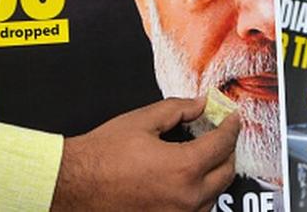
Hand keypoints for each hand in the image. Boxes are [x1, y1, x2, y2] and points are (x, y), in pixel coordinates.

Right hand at [50, 97, 240, 211]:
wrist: (73, 185)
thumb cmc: (102, 155)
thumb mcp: (143, 121)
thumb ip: (179, 109)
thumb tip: (202, 104)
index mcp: (184, 168)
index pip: (223, 144)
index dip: (231, 127)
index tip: (233, 119)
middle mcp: (186, 198)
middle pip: (226, 173)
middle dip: (227, 151)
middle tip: (221, 135)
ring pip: (214, 196)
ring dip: (215, 175)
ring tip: (204, 157)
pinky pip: (196, 211)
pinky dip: (199, 195)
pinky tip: (187, 181)